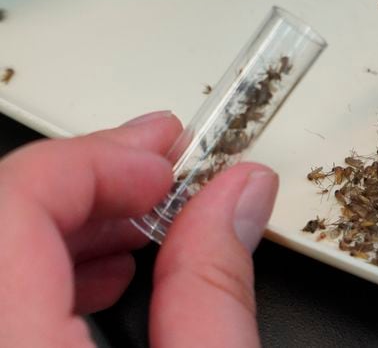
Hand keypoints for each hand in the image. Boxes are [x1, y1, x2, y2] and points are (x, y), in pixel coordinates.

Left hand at [0, 111, 276, 346]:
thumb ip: (214, 289)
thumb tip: (238, 193)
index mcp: (16, 345)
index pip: (15, 203)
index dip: (94, 163)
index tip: (164, 167)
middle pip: (3, 215)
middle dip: (90, 180)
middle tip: (162, 171)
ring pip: (0, 250)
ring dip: (73, 222)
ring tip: (146, 222)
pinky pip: (0, 295)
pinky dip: (49, 270)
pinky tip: (110, 278)